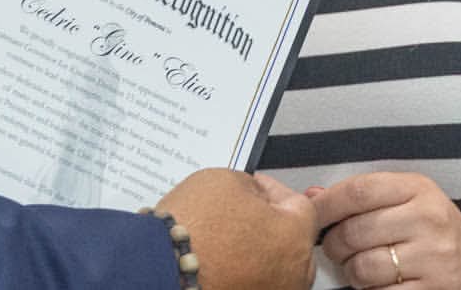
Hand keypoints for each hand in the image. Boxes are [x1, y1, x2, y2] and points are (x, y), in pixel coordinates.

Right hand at [156, 168, 316, 289]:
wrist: (161, 267)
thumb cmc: (192, 230)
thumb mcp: (225, 179)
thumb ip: (252, 185)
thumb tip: (255, 192)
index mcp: (294, 236)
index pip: (299, 204)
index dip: (273, 189)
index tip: (257, 186)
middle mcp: (292, 273)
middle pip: (289, 239)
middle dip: (268, 222)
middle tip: (240, 210)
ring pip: (273, 264)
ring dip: (256, 249)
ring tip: (224, 237)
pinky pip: (255, 281)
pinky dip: (242, 270)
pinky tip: (219, 259)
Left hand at [311, 171, 460, 288]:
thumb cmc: (431, 228)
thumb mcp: (406, 198)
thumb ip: (362, 196)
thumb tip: (312, 196)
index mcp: (419, 189)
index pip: (358, 191)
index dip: (327, 204)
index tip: (313, 214)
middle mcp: (430, 220)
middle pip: (355, 231)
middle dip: (334, 243)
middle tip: (336, 248)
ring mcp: (434, 258)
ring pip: (364, 267)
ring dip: (351, 271)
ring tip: (359, 266)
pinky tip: (377, 283)